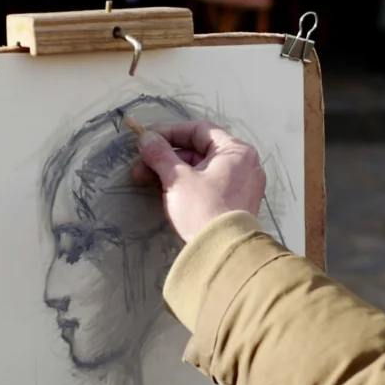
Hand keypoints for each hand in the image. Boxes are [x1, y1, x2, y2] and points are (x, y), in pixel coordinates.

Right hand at [135, 120, 265, 242]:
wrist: (223, 254)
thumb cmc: (203, 210)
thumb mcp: (177, 179)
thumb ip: (159, 154)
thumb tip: (145, 137)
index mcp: (236, 151)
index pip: (198, 130)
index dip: (169, 132)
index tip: (146, 139)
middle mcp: (244, 164)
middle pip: (198, 151)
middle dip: (165, 158)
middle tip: (140, 167)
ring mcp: (241, 185)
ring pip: (200, 170)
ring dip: (171, 173)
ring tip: (144, 181)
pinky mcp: (235, 204)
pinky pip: (207, 185)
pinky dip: (186, 185)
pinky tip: (164, 192)